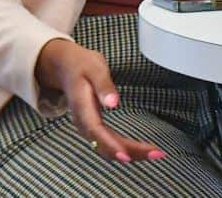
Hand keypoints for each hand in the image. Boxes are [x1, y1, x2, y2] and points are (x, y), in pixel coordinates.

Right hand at [33, 39, 165, 163]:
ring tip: (155, 154)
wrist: (65, 67)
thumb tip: (113, 103)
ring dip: (131, 153)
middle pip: (106, 145)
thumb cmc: (81, 66)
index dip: (110, 146)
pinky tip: (140, 150)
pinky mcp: (95, 126)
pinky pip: (109, 142)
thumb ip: (104, 86)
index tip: (126, 155)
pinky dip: (126, 148)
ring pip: (108, 147)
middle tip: (156, 154)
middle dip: (130, 153)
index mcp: (82, 108)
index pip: (96, 132)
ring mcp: (88, 126)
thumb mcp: (94, 69)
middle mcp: (84, 122)